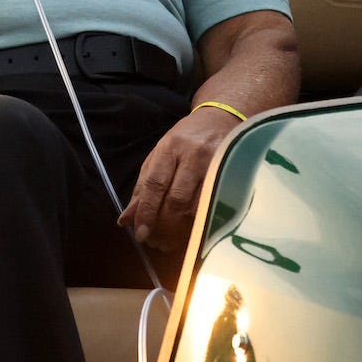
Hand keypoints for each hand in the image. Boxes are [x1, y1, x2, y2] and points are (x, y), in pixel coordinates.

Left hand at [121, 103, 236, 252]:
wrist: (222, 119)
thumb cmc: (186, 140)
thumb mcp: (159, 155)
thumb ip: (143, 187)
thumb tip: (126, 220)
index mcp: (171, 147)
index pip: (155, 184)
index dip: (147, 212)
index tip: (140, 233)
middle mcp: (195, 155)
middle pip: (177, 199)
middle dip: (164, 225)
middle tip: (154, 241)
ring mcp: (218, 166)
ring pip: (198, 208)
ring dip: (181, 231)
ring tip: (168, 242)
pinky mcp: (234, 176)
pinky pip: (215, 208)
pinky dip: (199, 225)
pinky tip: (189, 233)